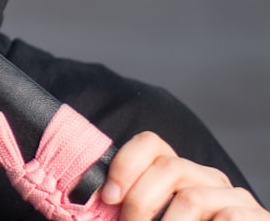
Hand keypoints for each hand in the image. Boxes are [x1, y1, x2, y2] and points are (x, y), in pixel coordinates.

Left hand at [101, 131, 265, 219]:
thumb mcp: (158, 218)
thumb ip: (134, 206)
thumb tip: (103, 200)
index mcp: (182, 174)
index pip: (151, 144)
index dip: (125, 164)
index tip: (109, 197)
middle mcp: (209, 178)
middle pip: (169, 167)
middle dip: (140, 202)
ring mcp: (235, 197)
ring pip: (192, 198)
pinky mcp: (256, 217)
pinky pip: (226, 218)